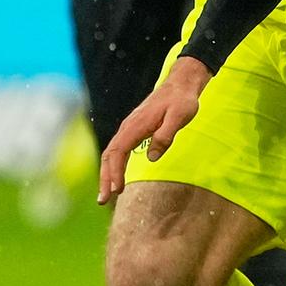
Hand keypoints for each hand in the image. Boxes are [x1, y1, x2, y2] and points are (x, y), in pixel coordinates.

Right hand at [99, 57, 211, 203]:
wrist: (180, 85)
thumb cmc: (182, 101)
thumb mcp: (179, 117)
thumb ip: (165, 136)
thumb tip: (152, 157)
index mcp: (136, 125)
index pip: (118, 152)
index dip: (115, 172)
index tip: (116, 189)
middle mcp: (128, 128)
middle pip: (109, 155)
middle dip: (105, 178)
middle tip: (104, 200)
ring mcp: (129, 129)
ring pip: (112, 154)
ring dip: (108, 174)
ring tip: (108, 195)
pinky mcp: (134, 131)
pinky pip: (119, 151)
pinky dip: (115, 166)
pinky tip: (116, 178)